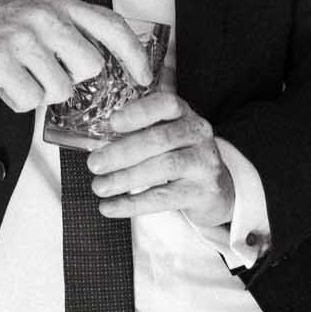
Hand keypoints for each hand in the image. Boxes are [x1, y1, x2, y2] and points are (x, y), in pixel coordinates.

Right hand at [0, 0, 153, 112]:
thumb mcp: (34, 10)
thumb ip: (66, 29)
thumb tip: (97, 62)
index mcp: (58, 3)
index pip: (111, 25)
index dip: (134, 54)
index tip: (144, 77)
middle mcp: (45, 17)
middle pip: (90, 65)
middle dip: (72, 81)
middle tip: (47, 78)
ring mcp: (23, 38)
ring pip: (60, 88)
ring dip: (40, 93)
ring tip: (20, 79)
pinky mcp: (0, 61)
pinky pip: (29, 99)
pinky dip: (17, 101)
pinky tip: (4, 86)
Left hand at [84, 89, 234, 225]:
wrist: (216, 189)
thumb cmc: (180, 154)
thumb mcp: (167, 132)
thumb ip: (142, 122)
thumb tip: (102, 121)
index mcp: (185, 114)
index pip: (166, 104)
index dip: (140, 112)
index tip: (113, 122)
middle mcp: (198, 133)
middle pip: (160, 139)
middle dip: (123, 152)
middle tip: (94, 163)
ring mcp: (205, 163)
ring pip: (164, 167)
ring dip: (126, 178)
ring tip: (98, 186)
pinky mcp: (204, 191)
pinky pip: (165, 198)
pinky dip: (133, 204)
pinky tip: (109, 207)